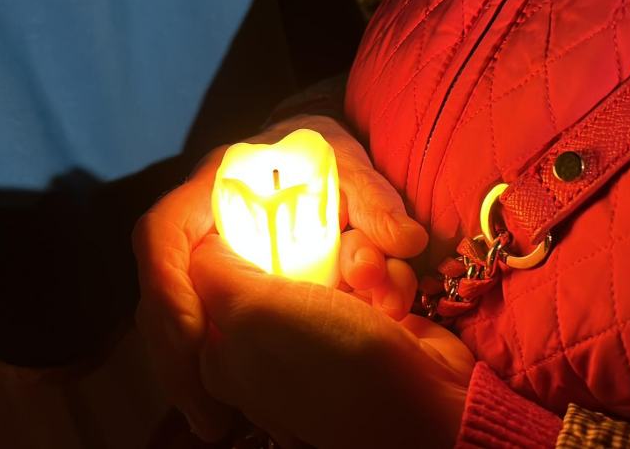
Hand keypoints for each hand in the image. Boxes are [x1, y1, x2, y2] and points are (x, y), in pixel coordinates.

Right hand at [132, 115, 428, 439]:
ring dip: (187, 374)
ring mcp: (199, 258)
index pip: (163, 233)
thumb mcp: (348, 166)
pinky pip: (197, 325)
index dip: (170, 286)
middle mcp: (195, 226)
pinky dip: (206, 368)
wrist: (309, 155)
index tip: (196, 338)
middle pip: (159, 292)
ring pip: (170, 319)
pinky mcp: (214, 281)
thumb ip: (375, 201)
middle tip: (207, 415)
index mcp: (215, 187)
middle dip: (175, 355)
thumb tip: (407, 241)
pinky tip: (224, 408)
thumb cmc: (322, 157)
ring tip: (213, 424)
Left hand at [191, 233, 474, 448]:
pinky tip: (394, 304)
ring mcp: (320, 330)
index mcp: (223, 349)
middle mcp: (267, 339)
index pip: (212, 274)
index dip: (243, 241)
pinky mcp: (364, 321)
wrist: (427, 406)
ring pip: (330, 258)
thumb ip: (214, 271)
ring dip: (362, 261)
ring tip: (374, 285)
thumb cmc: (334, 363)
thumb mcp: (255, 313)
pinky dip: (384, 282)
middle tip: (342, 259)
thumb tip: (202, 244)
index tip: (274, 225)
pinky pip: (367, 277)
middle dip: (317, 247)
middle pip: (279, 256)